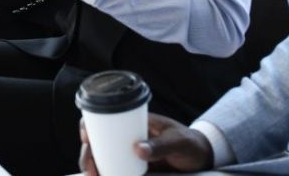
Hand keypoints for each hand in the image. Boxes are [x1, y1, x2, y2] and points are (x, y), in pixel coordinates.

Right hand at [79, 114, 213, 174]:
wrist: (202, 158)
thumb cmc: (190, 143)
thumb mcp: (178, 142)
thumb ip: (160, 145)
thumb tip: (137, 150)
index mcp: (134, 122)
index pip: (105, 119)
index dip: (89, 126)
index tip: (86, 138)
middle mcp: (127, 137)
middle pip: (98, 142)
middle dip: (88, 155)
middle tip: (91, 170)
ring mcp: (130, 153)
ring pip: (103, 158)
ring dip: (94, 168)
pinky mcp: (135, 168)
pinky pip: (115, 171)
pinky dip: (106, 175)